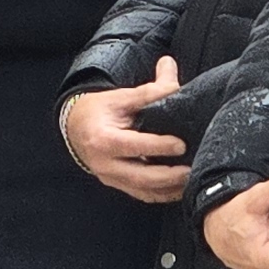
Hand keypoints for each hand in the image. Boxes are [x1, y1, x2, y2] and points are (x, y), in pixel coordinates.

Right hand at [60, 61, 192, 203]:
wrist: (75, 128)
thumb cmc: (99, 110)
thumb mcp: (121, 97)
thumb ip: (148, 91)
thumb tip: (172, 73)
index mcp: (104, 140)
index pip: (134, 146)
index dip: (158, 147)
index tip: (181, 144)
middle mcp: (105, 164)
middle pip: (141, 177)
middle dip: (169, 176)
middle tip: (193, 169)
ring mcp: (111, 178)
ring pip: (144, 191)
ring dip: (170, 189)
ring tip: (192, 180)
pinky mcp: (118, 185)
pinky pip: (142, 195)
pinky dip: (163, 194)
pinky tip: (180, 188)